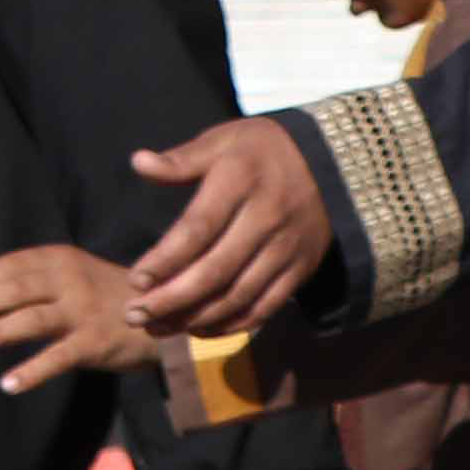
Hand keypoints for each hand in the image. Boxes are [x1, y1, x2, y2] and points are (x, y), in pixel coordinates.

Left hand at [0, 243, 152, 392]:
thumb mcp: (67, 272)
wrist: (167, 312)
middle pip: (12, 290)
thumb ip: (22, 273)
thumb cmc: (106, 293)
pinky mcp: (96, 341)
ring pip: (29, 319)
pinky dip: (31, 371)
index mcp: (59, 258)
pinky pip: (58, 357)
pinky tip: (7, 383)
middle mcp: (69, 279)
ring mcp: (83, 310)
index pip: (8, 267)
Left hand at [123, 114, 333, 335]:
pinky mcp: (301, 271)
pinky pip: (265, 307)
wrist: (334, 164)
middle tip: (135, 315)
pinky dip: (231, 325)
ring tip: (158, 327)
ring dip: (195, 318)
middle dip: (171, 299)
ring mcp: (286, 249)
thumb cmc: (263, 151)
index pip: (198, 228)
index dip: (165, 259)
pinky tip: (199, 329)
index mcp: (240, 182)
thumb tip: (137, 162)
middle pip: (215, 270)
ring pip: (238, 296)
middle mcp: (266, 219)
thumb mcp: (224, 140)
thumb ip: (181, 159)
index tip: (136, 280)